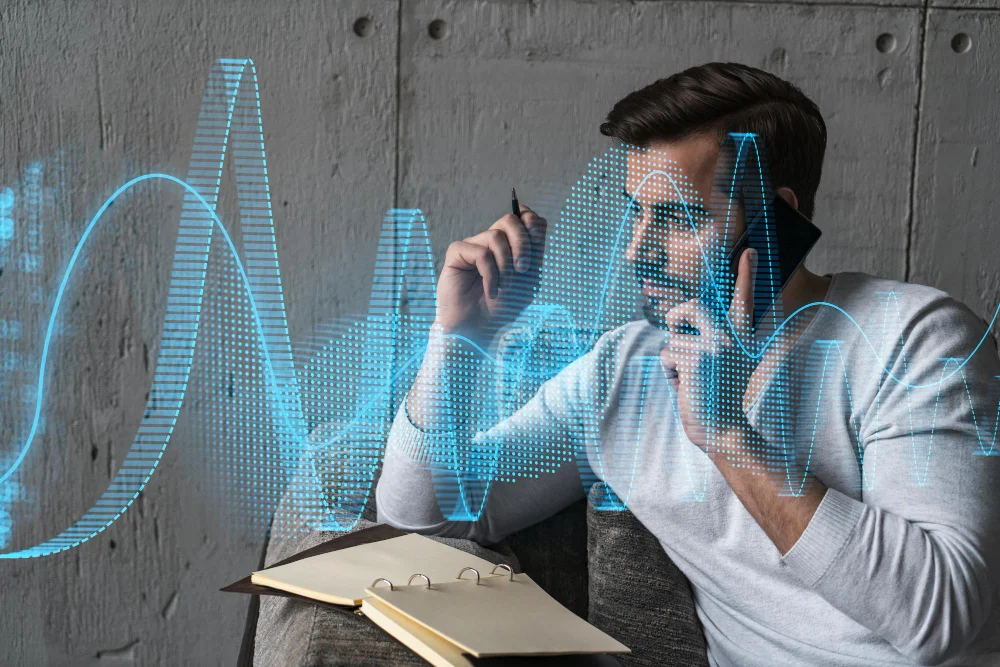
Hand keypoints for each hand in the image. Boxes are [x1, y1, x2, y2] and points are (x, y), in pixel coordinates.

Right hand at [436, 206, 546, 342]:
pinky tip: (490, 291)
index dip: (532, 223)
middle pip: (510, 220)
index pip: (523, 217)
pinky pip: (480, 252)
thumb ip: (534, 250)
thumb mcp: (528, 279)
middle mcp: (491, 241)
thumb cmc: (502, 306)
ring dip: (506, 265)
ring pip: (495, 236)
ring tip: (504, 287)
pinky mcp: (457, 253)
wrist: (478, 328)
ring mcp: (473, 245)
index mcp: (510, 244)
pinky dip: (490, 274)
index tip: (537, 241)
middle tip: (523, 269)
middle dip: (522, 243)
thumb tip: (536, 220)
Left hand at [659, 248, 756, 452]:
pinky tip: (686, 386)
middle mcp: (732, 337)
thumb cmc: (719, 398)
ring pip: (675, 337)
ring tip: (691, 378)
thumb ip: (714, 342)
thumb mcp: (725, 364)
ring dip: (675, 358)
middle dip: (677, 319)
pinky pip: (668, 354)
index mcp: (742, 337)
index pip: (744, 300)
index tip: (748, 251)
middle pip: (693, 306)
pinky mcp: (696, 358)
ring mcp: (715, 346)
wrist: (725, 430)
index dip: (746, 275)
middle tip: (680, 340)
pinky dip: (670, 372)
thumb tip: (683, 321)